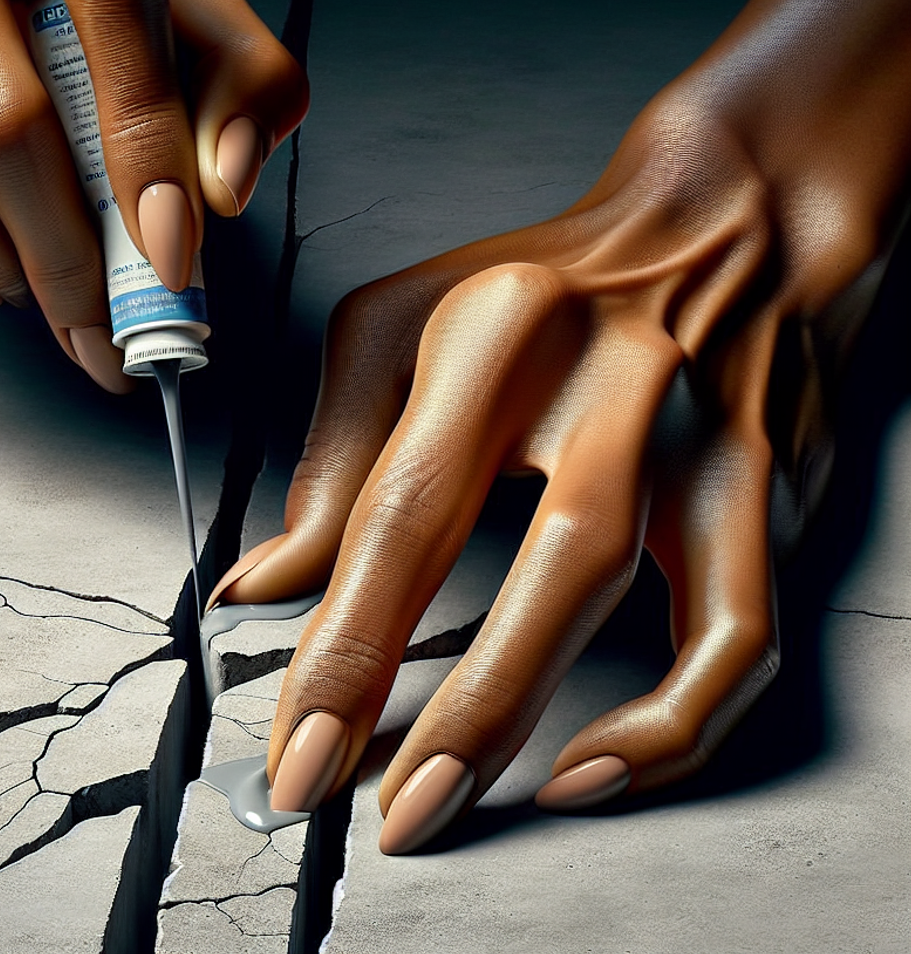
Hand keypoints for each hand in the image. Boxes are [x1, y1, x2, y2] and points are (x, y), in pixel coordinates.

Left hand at [207, 0, 910, 851]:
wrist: (710, 224)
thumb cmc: (534, 280)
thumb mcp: (397, 326)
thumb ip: (330, 456)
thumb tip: (263, 587)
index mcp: (498, 326)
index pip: (411, 504)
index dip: (348, 640)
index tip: (300, 744)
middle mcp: (613, 375)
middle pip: (544, 556)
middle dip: (455, 703)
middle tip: (373, 804)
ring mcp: (705, 429)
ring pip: (655, 597)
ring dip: (550, 715)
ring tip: (456, 799)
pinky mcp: (766, 481)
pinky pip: (742, 627)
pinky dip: (678, 721)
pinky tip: (594, 766)